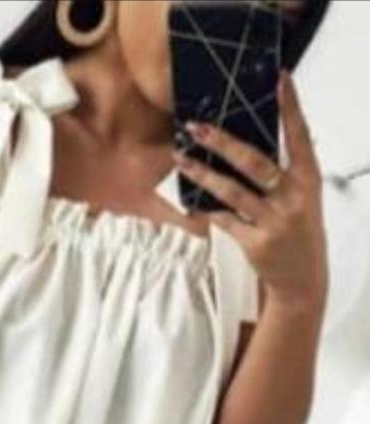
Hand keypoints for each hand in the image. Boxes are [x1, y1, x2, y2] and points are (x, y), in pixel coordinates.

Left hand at [173, 70, 328, 311]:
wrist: (302, 277)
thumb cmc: (298, 227)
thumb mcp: (303, 195)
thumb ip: (287, 168)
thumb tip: (260, 133)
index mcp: (309, 179)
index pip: (300, 136)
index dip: (291, 108)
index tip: (279, 79)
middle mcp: (293, 198)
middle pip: (255, 162)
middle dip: (223, 143)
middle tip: (197, 127)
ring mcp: (274, 222)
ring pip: (233, 192)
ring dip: (203, 175)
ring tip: (181, 159)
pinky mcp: (256, 243)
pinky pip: (225, 220)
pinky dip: (207, 208)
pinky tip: (190, 198)